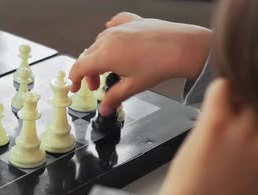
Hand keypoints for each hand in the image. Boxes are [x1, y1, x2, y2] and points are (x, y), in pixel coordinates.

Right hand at [69, 14, 209, 116]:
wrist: (183, 47)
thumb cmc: (160, 64)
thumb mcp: (133, 86)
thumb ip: (114, 98)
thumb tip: (105, 109)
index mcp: (106, 55)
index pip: (80, 67)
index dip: (74, 80)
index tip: (75, 87)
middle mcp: (109, 38)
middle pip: (89, 56)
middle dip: (89, 73)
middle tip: (96, 86)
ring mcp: (121, 28)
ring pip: (100, 42)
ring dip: (99, 56)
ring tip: (109, 68)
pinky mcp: (133, 22)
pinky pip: (114, 24)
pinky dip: (110, 32)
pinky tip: (113, 36)